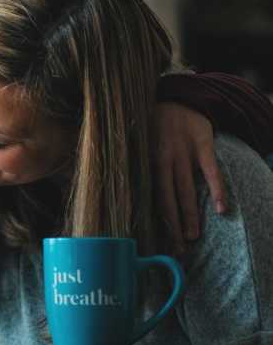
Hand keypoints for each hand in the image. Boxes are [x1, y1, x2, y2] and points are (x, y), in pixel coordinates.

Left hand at [152, 103, 226, 253]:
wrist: (176, 96)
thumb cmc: (154, 126)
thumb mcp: (139, 143)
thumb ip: (137, 167)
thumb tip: (123, 193)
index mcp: (146, 161)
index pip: (150, 196)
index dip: (155, 219)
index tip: (158, 240)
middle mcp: (163, 158)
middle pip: (167, 197)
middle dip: (171, 225)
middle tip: (176, 248)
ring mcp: (183, 152)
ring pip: (186, 189)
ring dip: (190, 214)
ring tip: (191, 236)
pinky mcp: (202, 144)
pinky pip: (211, 171)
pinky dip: (216, 190)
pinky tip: (221, 209)